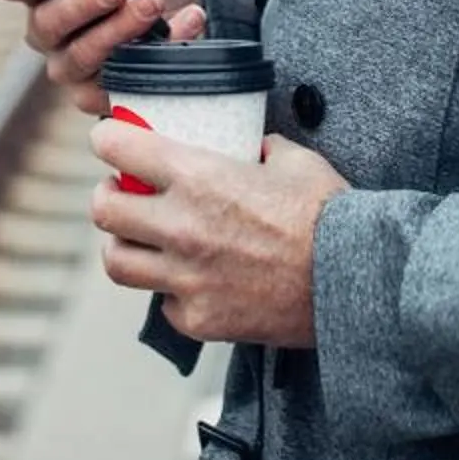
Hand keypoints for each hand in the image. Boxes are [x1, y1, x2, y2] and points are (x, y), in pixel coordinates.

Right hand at [0, 0, 204, 114]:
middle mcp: (47, 24)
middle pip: (44, 24)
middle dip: (84, 4)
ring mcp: (71, 63)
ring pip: (77, 58)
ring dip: (118, 30)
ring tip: (153, 2)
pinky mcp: (100, 93)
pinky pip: (112, 88)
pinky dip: (152, 58)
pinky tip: (181, 25)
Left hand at [89, 124, 349, 346]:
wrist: (355, 281)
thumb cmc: (329, 216)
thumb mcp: (292, 160)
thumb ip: (258, 147)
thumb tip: (249, 145)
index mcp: (197, 177)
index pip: (116, 148)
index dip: (108, 140)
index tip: (111, 142)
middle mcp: (180, 227)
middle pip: (103, 211)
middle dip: (108, 196)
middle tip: (122, 194)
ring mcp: (186, 278)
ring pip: (117, 263)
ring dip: (124, 246)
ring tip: (141, 240)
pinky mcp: (199, 319)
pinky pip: (163, 304)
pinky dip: (170, 291)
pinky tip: (191, 280)